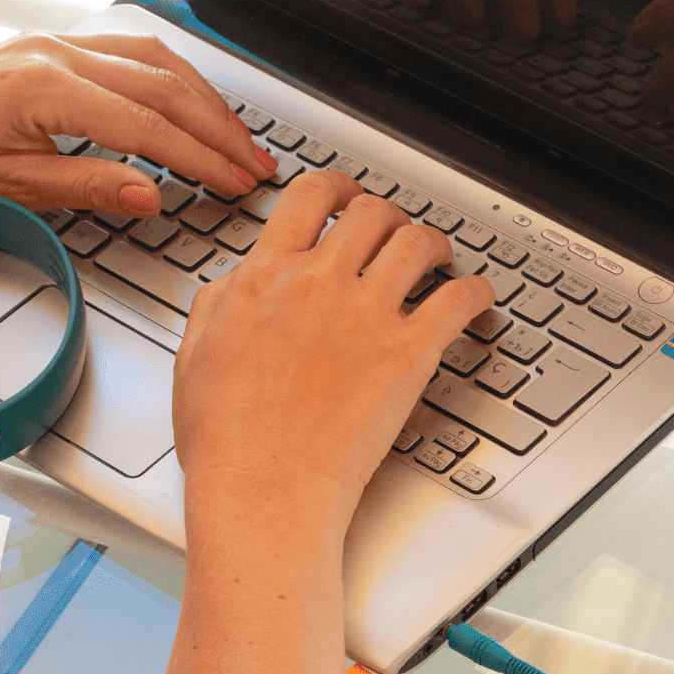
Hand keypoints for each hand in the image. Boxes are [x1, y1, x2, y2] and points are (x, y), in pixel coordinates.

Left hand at [0, 32, 274, 219]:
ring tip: (235, 138)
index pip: (149, 125)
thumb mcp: (10, 190)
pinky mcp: (43, 51)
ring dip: (201, 100)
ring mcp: (50, 46)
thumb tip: (151, 193)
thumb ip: (89, 186)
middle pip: (163, 85)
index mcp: (46, 88)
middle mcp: (53, 55)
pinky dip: (167, 82)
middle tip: (255, 164)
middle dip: (217, 128)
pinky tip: (187, 103)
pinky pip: (125, 55)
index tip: (236, 183)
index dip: (202, 159)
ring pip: (151, 61)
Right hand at [171, 171, 494, 516]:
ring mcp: (366, 315)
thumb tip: (240, 278)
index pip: (309, 196)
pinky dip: (476, 291)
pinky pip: (459, 299)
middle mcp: (318, 284)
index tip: (350, 195)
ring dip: (434, 243)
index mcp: (265, 277)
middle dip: (389, 215)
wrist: (263, 487)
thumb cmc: (227, 438)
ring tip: (440, 258)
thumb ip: (221, 301)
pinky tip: (477, 298)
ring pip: (417, 242)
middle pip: (370, 212)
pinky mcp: (408, 354)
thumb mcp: (196, 351)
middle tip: (397, 230)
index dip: (338, 186)